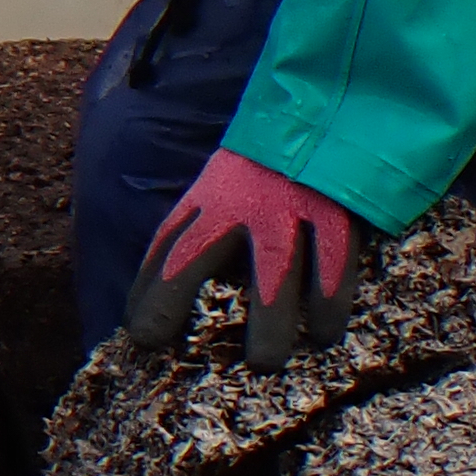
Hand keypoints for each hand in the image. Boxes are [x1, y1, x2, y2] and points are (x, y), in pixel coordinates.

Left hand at [123, 150, 371, 367]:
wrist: (332, 112)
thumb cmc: (273, 165)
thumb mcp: (226, 185)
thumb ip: (207, 226)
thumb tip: (181, 287)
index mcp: (210, 195)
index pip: (165, 245)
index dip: (146, 290)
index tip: (138, 334)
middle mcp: (240, 202)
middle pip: (194, 253)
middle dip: (169, 299)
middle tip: (155, 343)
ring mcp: (288, 207)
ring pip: (272, 271)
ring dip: (269, 322)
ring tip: (266, 363)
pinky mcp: (337, 213)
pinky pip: (333, 267)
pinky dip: (329, 305)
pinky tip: (325, 335)